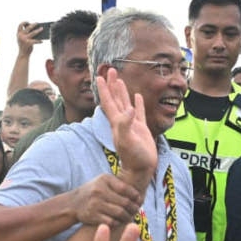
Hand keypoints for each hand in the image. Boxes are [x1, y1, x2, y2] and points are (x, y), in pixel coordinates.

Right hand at [16, 21, 43, 55]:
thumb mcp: (23, 39)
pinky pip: (36, 40)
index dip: (24, 22)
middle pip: (28, 27)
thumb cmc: (24, 46)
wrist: (23, 55)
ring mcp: (24, 39)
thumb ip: (26, 34)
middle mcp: (21, 35)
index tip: (28, 22)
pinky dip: (39, 41)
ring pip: (33, 33)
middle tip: (37, 23)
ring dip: (38, 30)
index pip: (20, 25)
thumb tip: (35, 29)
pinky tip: (42, 41)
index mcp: (18, 34)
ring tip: (42, 28)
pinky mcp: (28, 43)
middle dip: (33, 24)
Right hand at [71, 174, 142, 226]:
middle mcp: (99, 191)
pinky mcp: (92, 216)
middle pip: (124, 202)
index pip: (125, 188)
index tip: (139, 200)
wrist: (73, 203)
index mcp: (104, 180)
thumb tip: (139, 194)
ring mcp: (95, 204)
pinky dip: (118, 222)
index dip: (135, 195)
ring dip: (127, 216)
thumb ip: (118, 184)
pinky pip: (111, 221)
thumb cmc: (94, 192)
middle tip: (136, 210)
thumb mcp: (103, 182)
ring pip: (119, 213)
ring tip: (130, 216)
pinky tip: (119, 221)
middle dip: (133, 208)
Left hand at [96, 67, 157, 186]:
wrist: (141, 169)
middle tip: (110, 71)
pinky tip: (137, 96)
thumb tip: (128, 110)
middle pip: (115, 99)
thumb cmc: (134, 157)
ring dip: (122, 92)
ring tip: (120, 80)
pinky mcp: (141, 129)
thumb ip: (125, 125)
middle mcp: (122, 121)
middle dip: (112, 85)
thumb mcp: (127, 140)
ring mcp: (132, 124)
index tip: (99, 76)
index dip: (104, 89)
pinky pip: (139, 112)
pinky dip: (138, 103)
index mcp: (117, 122)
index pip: (108, 102)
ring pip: (125, 103)